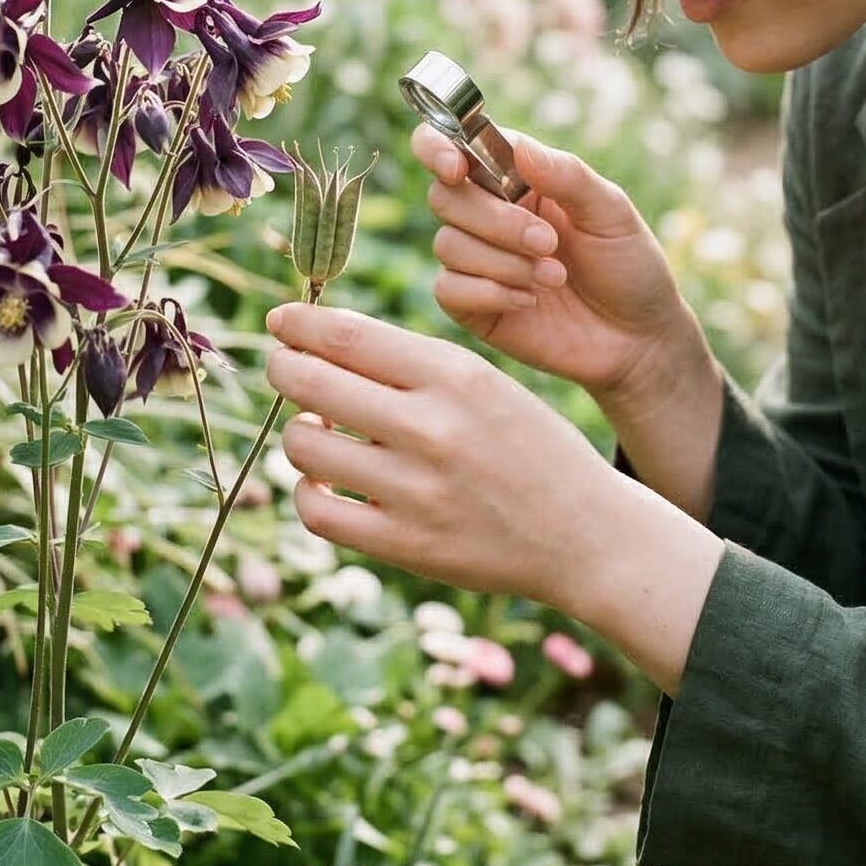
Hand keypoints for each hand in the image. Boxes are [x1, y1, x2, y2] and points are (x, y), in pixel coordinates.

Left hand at [261, 300, 617, 604]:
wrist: (584, 535)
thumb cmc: (529, 447)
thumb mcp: (486, 384)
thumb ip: (411, 365)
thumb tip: (318, 344)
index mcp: (455, 376)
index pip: (347, 335)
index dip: (297, 324)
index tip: (280, 321)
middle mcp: (431, 428)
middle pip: (310, 381)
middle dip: (283, 367)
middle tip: (283, 367)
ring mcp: (415, 491)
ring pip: (304, 444)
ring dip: (300, 430)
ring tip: (321, 428)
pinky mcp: (404, 544)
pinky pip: (317, 510)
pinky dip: (308, 490)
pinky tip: (325, 479)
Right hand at [413, 121, 697, 401]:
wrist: (638, 339)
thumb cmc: (629, 265)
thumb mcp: (610, 211)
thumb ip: (566, 175)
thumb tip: (520, 147)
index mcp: (516, 178)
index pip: (454, 146)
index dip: (438, 148)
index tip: (457, 167)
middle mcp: (488, 214)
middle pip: (445, 197)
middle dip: (496, 220)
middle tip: (549, 243)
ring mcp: (477, 261)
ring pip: (447, 244)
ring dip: (504, 262)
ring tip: (555, 277)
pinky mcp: (472, 305)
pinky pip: (448, 289)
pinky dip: (491, 292)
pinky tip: (530, 302)